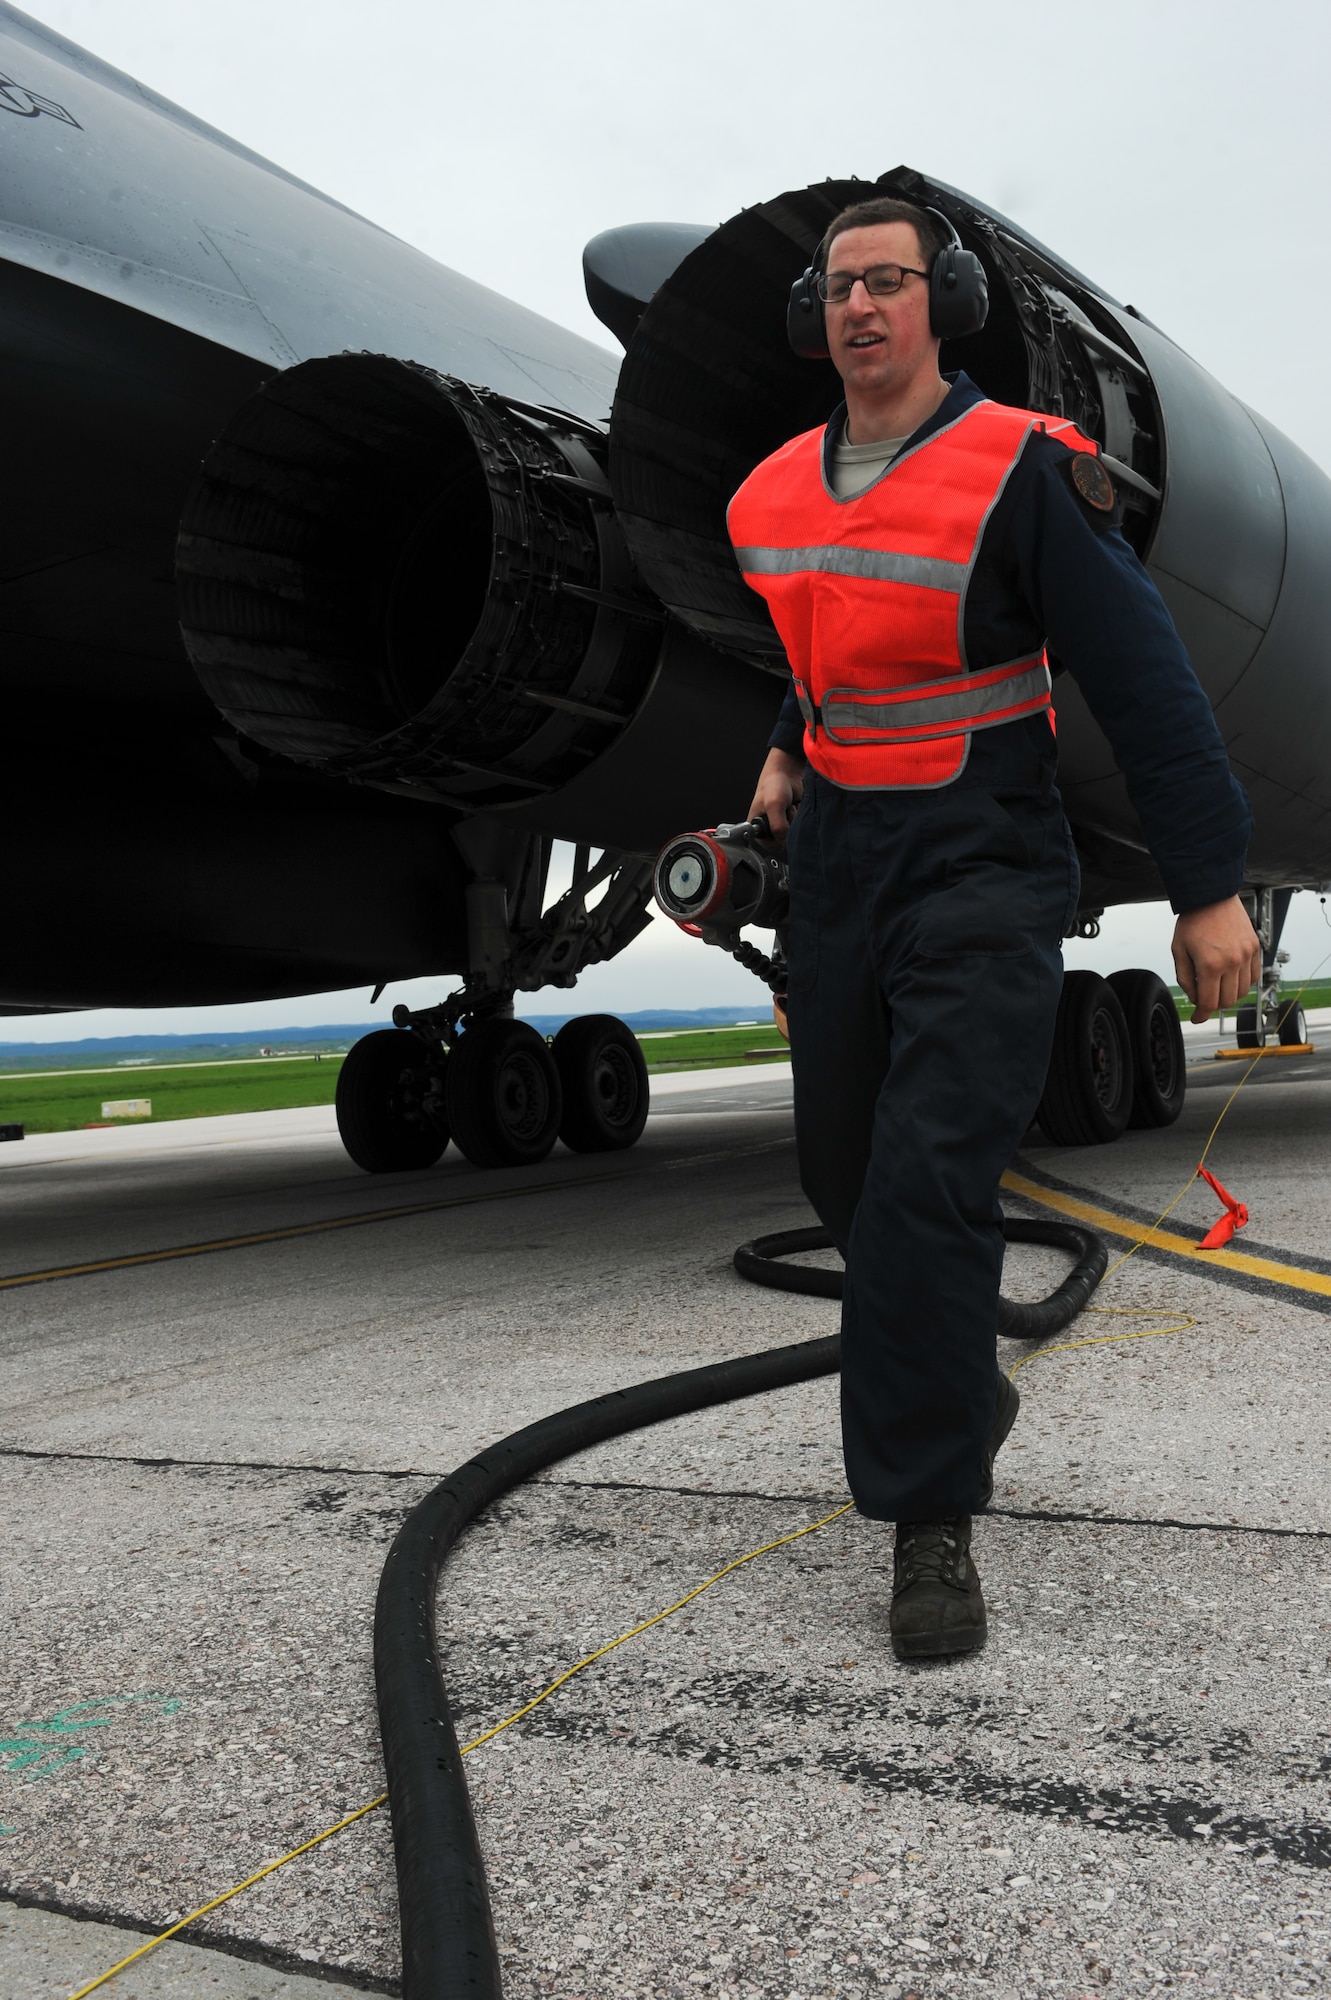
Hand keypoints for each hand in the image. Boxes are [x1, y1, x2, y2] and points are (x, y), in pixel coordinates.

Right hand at [747, 748, 804, 837]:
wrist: (788, 770)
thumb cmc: (774, 783)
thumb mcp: (774, 806)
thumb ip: (778, 827)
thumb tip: (785, 841)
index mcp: (758, 829)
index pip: (773, 846)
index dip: (780, 837)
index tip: (781, 822)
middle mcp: (770, 829)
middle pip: (786, 841)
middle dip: (789, 826)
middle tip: (786, 811)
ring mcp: (783, 825)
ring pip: (795, 834)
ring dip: (796, 820)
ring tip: (790, 806)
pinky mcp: (794, 820)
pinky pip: (802, 826)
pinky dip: (802, 817)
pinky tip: (797, 806)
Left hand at [1171, 896, 1262, 1023]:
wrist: (1212, 895)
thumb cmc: (1192, 921)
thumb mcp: (1178, 950)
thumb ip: (1186, 978)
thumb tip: (1195, 998)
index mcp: (1210, 964)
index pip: (1209, 1003)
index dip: (1201, 1015)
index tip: (1197, 1018)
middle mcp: (1232, 962)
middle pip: (1227, 1001)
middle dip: (1214, 1004)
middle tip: (1204, 998)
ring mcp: (1247, 955)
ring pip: (1242, 991)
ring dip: (1228, 994)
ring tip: (1216, 985)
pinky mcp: (1255, 948)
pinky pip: (1253, 976)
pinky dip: (1242, 983)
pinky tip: (1230, 977)